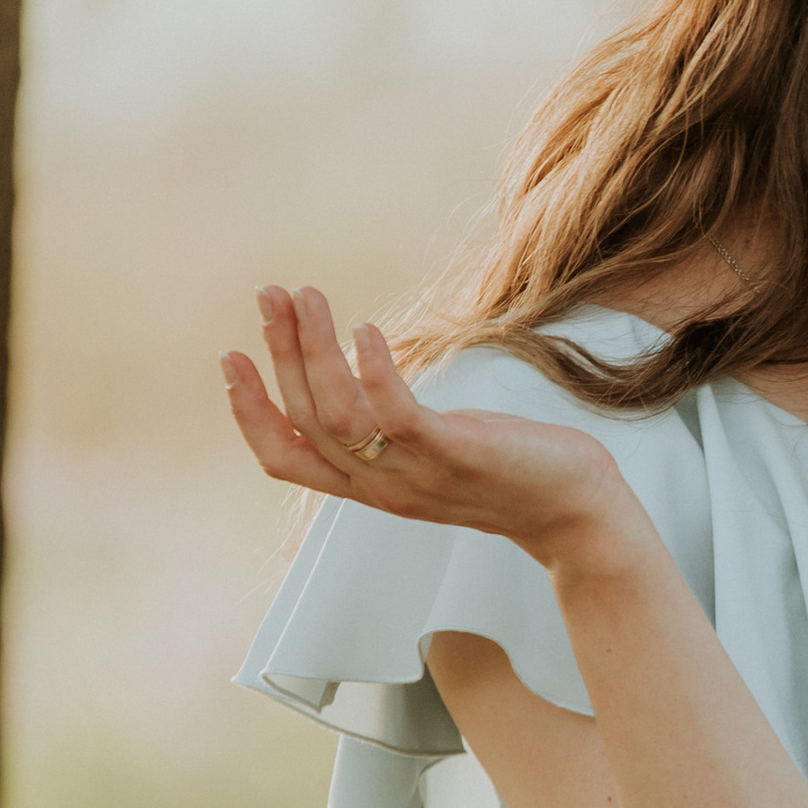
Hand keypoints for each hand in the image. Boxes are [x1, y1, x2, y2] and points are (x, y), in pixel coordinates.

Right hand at [221, 285, 631, 568]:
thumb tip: (365, 374)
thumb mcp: (436, 450)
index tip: (230, 360)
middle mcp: (381, 486)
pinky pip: (396, 414)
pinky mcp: (454, 454)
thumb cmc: (509, 470)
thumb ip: (393, 426)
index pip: (285, 458)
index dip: (251, 412)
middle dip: (278, 353)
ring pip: (339, 413)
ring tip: (306, 296)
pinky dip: (373, 370)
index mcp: (369, 485)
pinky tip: (363, 330)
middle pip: (305, 419)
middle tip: (269, 295)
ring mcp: (414, 474)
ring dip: (313, 349)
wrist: (577, 511)